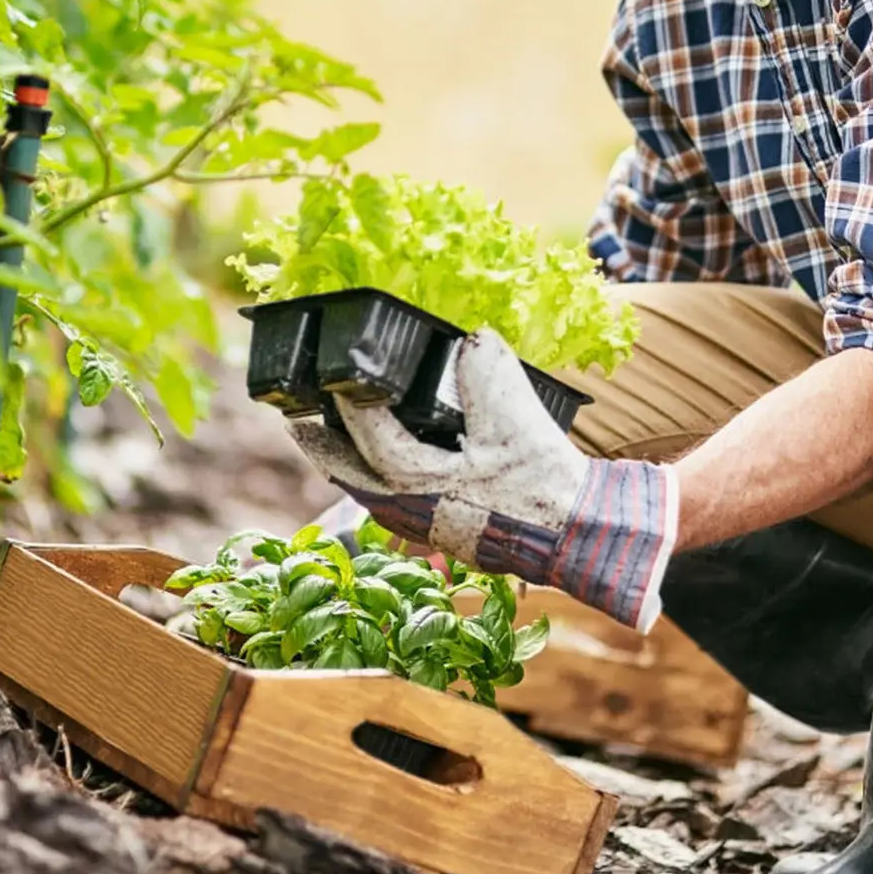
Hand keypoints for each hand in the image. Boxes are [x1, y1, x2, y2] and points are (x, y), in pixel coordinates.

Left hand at [287, 328, 676, 630]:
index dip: (347, 403)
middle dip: (322, 448)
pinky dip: (382, 485)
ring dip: (350, 467)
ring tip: (336, 444)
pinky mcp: (449, 534)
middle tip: (297, 423)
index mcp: (420, 481)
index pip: (368, 436)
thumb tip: (473, 339)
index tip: (332, 376)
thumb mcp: (517, 418)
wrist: (575, 534)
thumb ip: (488, 373)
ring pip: (372, 495)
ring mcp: (429, 528)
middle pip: (352, 478)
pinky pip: (398, 507)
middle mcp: (414, 510)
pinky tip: (393, 473)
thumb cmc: (542, 483)